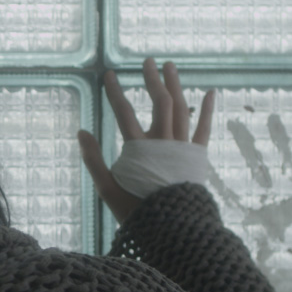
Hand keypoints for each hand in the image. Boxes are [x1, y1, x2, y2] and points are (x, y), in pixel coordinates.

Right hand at [78, 58, 214, 222]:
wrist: (172, 230)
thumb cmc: (136, 211)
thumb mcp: (108, 188)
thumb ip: (92, 159)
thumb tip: (81, 132)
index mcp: (139, 148)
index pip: (124, 111)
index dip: (114, 91)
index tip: (108, 74)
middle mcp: (164, 142)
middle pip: (160, 102)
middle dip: (152, 79)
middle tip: (147, 62)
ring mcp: (183, 148)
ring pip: (182, 109)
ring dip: (176, 86)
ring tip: (170, 67)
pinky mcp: (197, 157)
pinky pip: (204, 130)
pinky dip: (208, 110)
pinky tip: (210, 93)